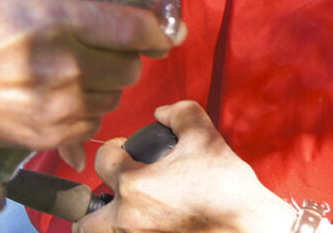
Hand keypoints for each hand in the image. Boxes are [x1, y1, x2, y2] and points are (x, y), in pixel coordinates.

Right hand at [0, 0, 173, 150]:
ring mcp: (55, 104)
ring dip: (107, 81)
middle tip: (110, 46)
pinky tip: (66, 91)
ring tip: (84, 67)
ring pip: (114, 93)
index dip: (156, 29)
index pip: (135, 28)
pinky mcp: (47, 134)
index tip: (161, 29)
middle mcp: (61, 65)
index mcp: (54, 21)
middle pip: (131, 65)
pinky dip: (88, 106)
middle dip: (127, 54)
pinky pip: (93, 119)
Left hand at [74, 101, 296, 232]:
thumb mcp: (204, 134)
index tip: (126, 150)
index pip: (102, 160)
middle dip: (93, 205)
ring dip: (108, 225)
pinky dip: (134, 232)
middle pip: (85, 220)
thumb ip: (178, 112)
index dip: (114, 148)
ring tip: (132, 211)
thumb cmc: (225, 183)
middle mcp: (128, 219)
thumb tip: (161, 113)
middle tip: (118, 193)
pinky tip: (154, 222)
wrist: (248, 224)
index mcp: (134, 184)